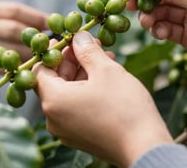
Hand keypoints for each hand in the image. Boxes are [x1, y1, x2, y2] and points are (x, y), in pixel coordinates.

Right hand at [0, 0, 47, 87]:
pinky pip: (4, 69)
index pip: (14, 10)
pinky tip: (28, 69)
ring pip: (11, 51)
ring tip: (43, 56)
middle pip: (14, 30)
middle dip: (35, 37)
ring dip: (31, 55)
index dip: (36, 16)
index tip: (53, 23)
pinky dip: (19, 69)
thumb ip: (16, 18)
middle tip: (51, 43)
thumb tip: (50, 22)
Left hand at [34, 31, 172, 167]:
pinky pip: (75, 106)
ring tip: (104, 58)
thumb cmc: (124, 107)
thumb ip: (87, 50)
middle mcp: (53, 118)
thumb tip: (78, 37)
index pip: (40, 68)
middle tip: (91, 45)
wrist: (146, 148)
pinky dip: (86, 89)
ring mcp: (65, 129)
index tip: (70, 40)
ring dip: (82, 72)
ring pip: (67, 92)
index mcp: (53, 101)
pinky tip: (105, 77)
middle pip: (54, 80)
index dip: (54, 51)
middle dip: (72, 60)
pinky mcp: (79, 135)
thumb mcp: (105, 70)